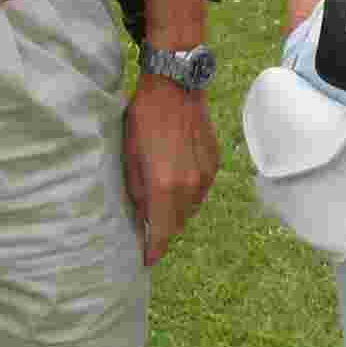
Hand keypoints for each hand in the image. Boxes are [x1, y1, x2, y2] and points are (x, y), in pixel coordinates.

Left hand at [123, 79, 218, 264]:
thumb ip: (137, 192)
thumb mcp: (130, 156)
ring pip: (191, 208)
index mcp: (165, 186)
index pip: (162, 233)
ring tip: (160, 202)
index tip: (146, 260)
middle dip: (163, 229)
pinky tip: (175, 180)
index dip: (154, 250)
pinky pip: (201, 191)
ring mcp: (207, 176)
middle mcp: (191, 187)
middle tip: (148, 227)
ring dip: (177, 212)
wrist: (175, 86)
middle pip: (178, 224)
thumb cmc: (143, 119)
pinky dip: (188, 193)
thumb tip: (142, 217)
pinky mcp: (215, 164)